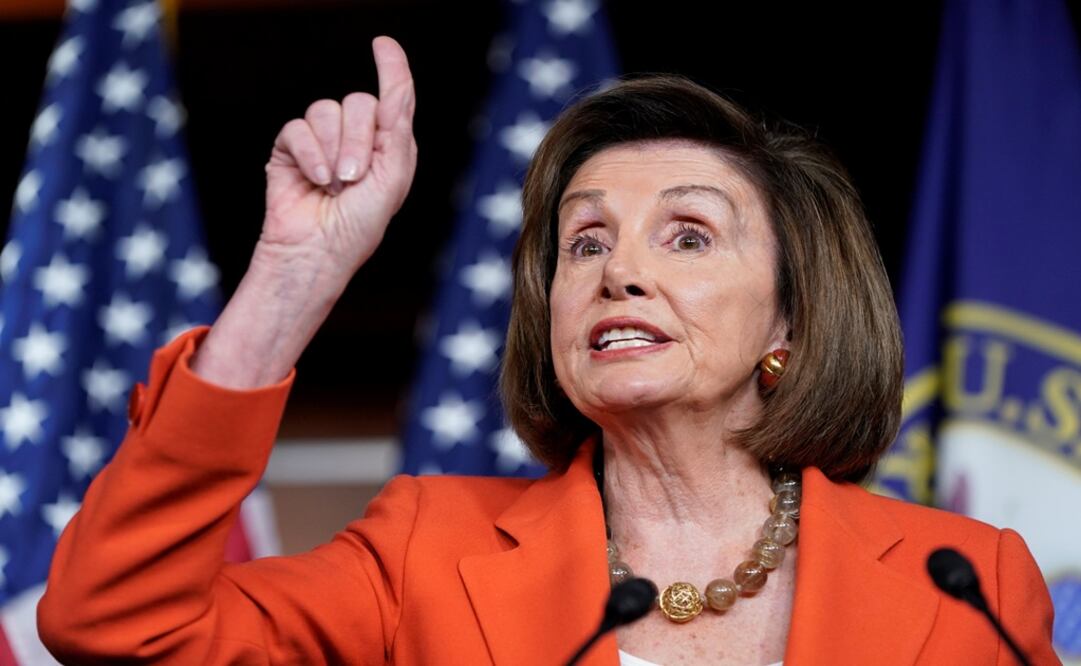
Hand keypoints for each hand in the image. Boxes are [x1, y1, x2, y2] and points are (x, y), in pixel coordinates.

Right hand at [257, 36, 416, 281]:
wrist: (317, 251)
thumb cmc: (360, 225)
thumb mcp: (391, 178)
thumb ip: (396, 129)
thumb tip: (399, 87)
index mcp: (390, 146)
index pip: (393, 97)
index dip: (392, 68)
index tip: (383, 45)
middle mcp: (358, 139)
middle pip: (358, 102)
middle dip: (357, 140)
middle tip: (353, 177)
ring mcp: (323, 142)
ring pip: (326, 111)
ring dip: (332, 151)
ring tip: (333, 185)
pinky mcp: (291, 148)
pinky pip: (298, 127)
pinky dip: (308, 154)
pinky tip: (314, 180)